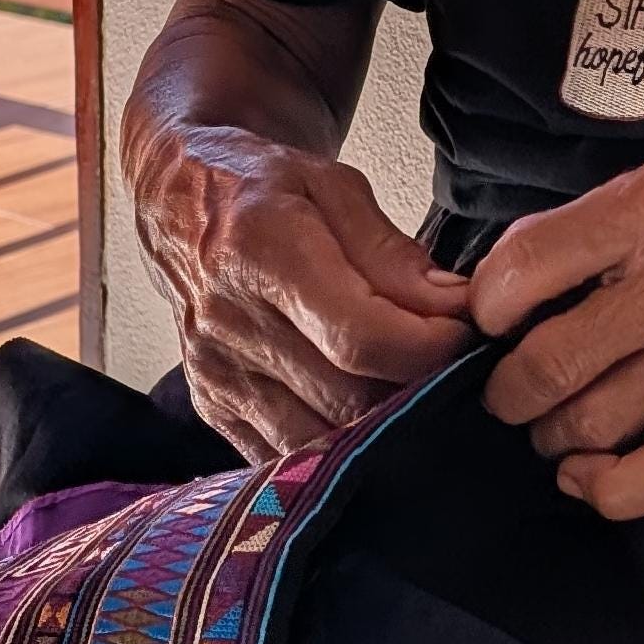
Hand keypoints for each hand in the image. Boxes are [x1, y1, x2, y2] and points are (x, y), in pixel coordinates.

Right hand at [128, 119, 474, 459]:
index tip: (467, 336)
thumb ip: (393, 253)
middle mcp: (227, 323)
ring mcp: (215, 375)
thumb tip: (453, 308)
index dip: (426, 347)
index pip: (358, 335)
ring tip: (415, 393)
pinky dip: (334, 450)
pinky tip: (366, 419)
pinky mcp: (213, 408)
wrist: (176, 202)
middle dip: (414, 391)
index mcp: (259, 250)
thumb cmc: (261, 185)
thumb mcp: (332, 186)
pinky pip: (285, 458)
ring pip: (318, 442)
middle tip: (455, 368)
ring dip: (378, 430)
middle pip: (344, 398)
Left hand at [468, 135, 643, 519]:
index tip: (490, 314)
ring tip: (550, 418)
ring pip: (592, 423)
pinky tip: (585, 474)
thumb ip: (590, 223)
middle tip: (508, 381)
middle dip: (506, 386)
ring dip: (550, 433)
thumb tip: (505, 275)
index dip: (486, 304)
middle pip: (549, 362)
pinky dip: (606, 489)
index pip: (525, 271)